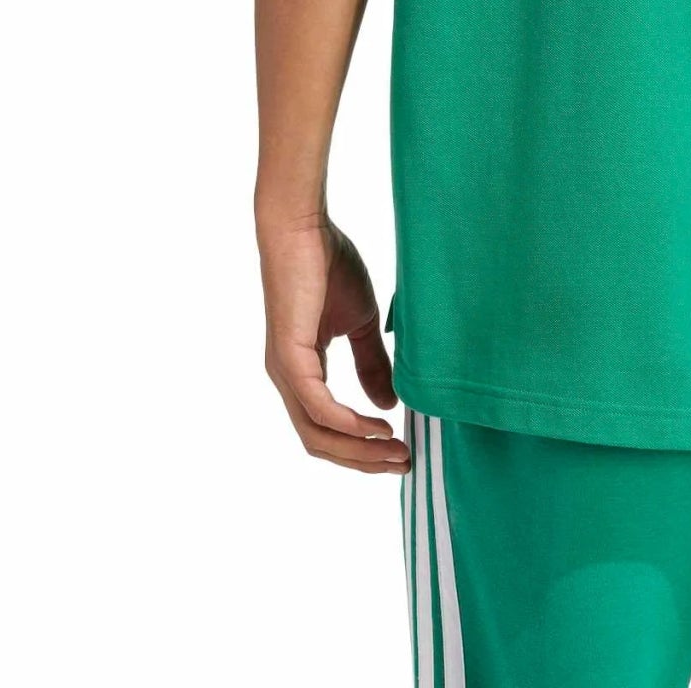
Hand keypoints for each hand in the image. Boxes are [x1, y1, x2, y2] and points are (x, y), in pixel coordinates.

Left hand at [258, 213, 409, 473]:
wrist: (303, 229)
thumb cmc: (328, 265)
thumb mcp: (359, 321)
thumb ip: (371, 362)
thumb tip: (388, 404)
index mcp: (302, 372)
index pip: (327, 428)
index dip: (363, 446)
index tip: (401, 448)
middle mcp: (289, 380)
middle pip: (321, 442)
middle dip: (364, 459)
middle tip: (404, 462)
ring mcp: (286, 372)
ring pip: (318, 433)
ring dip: (359, 449)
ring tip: (397, 450)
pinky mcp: (290, 358)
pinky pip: (318, 407)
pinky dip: (348, 423)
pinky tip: (376, 426)